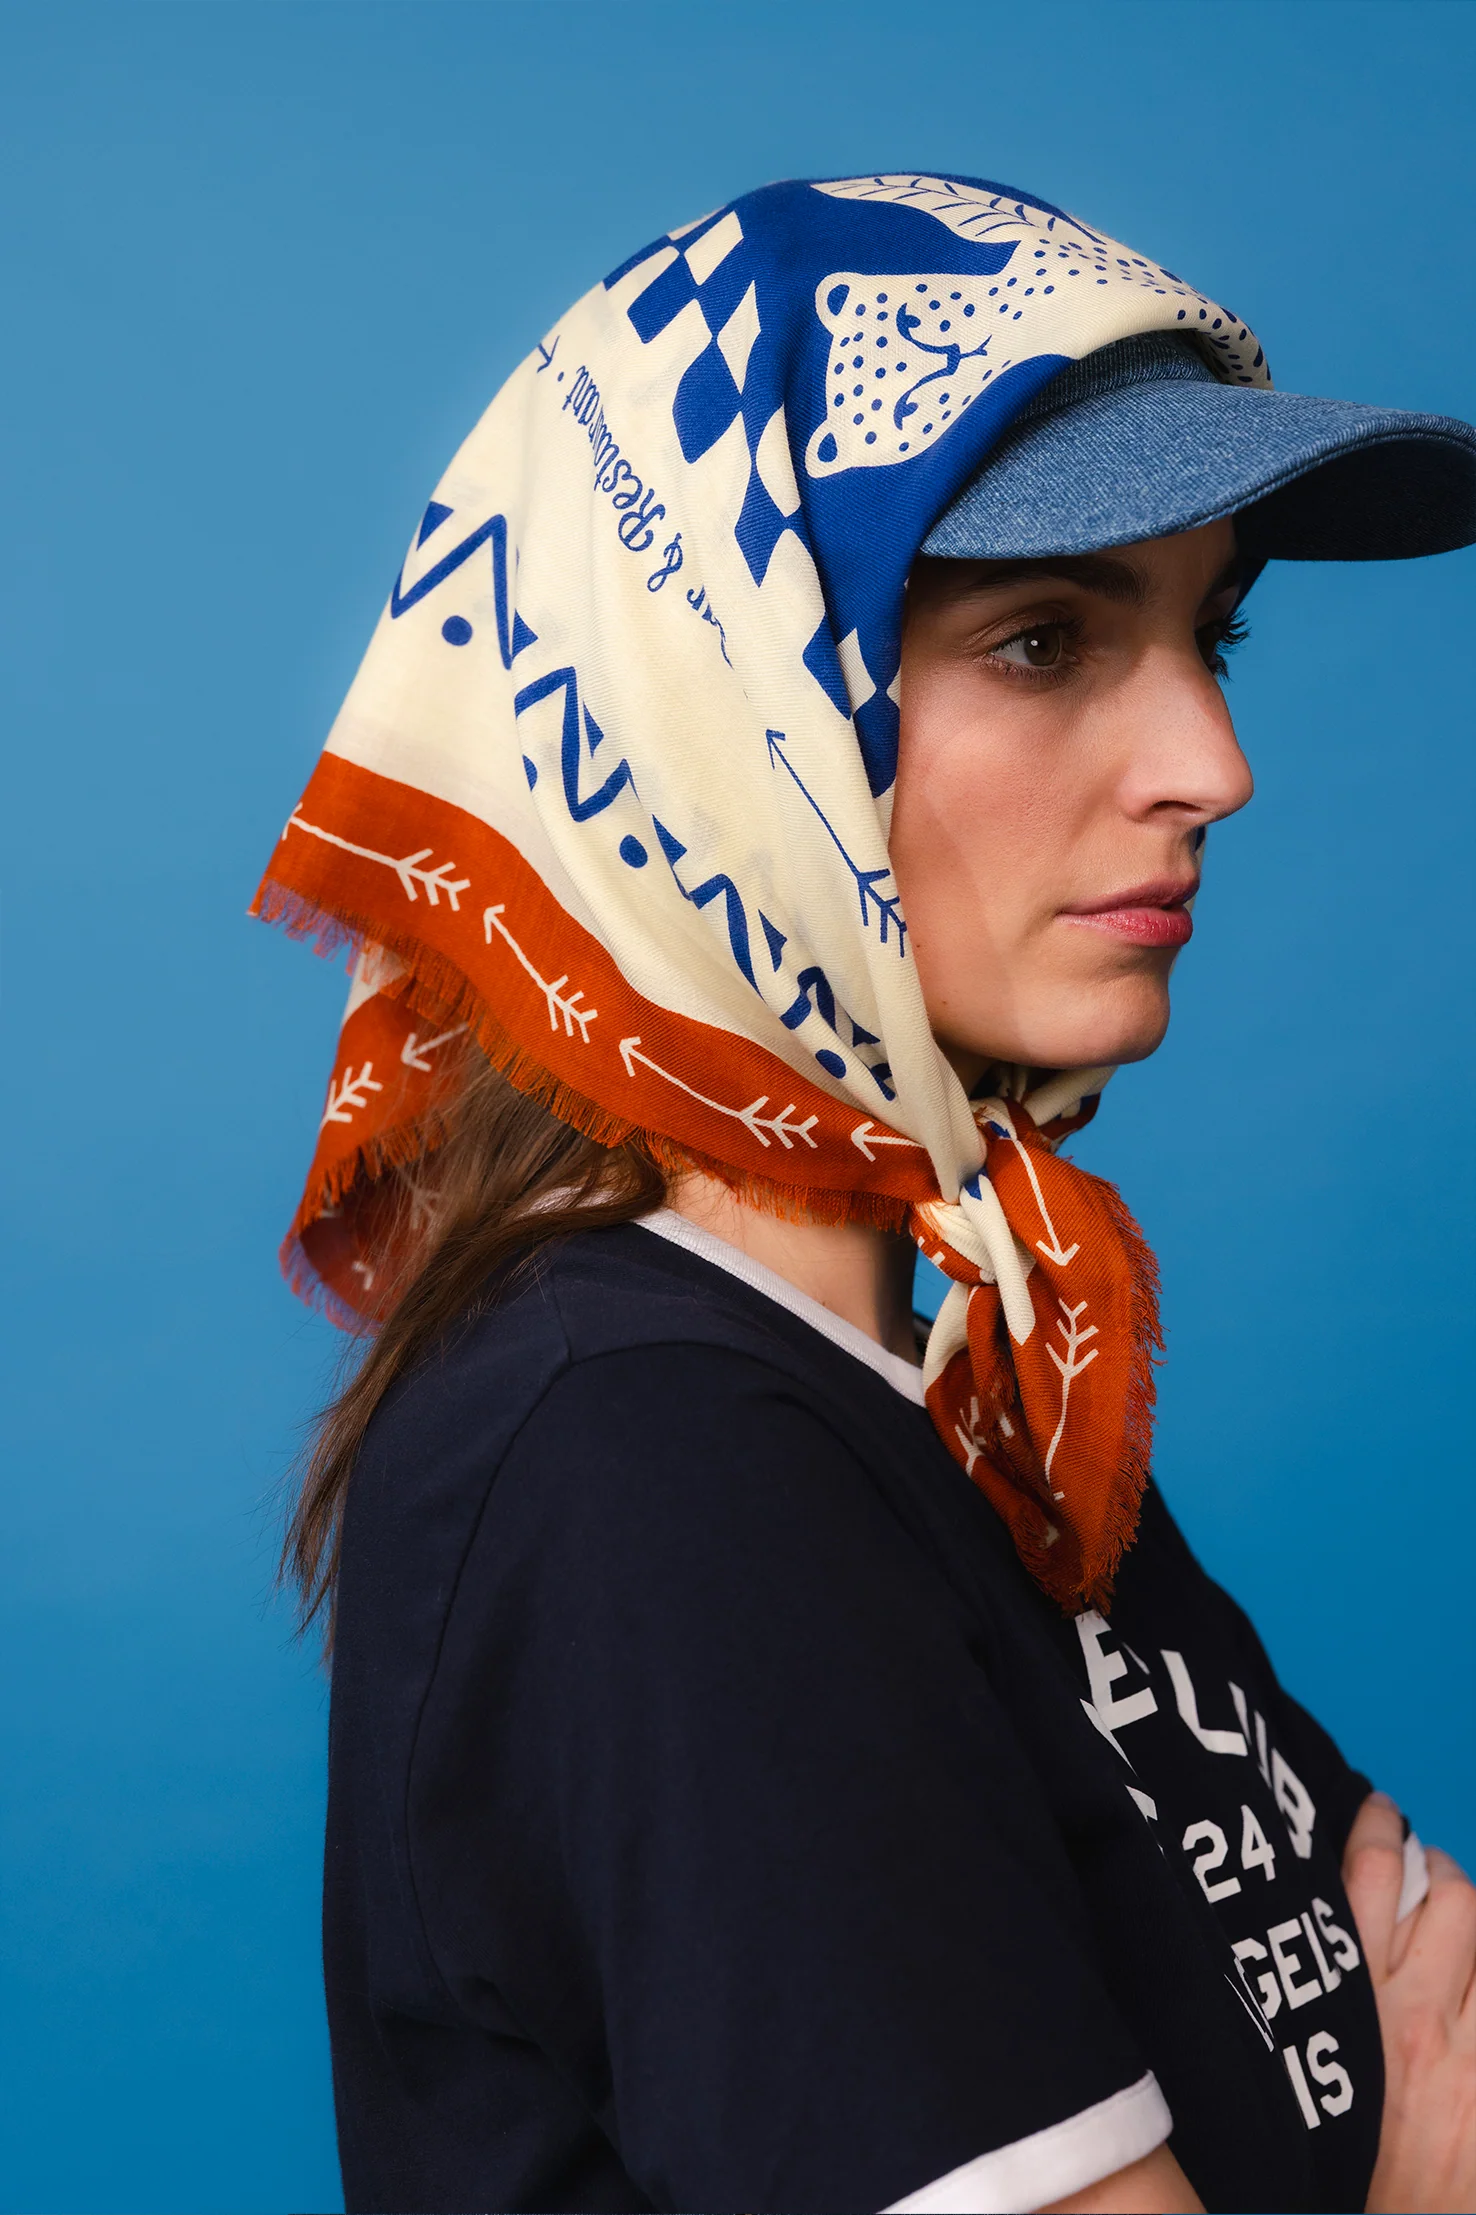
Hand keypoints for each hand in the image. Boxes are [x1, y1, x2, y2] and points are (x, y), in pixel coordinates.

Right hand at [1343, 1792, 1475, 2213]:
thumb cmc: (1330, 2159)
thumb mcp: (1296, 2060)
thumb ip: (1311, 1986)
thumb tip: (1313, 1924)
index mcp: (1350, 2004)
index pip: (1372, 1873)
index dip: (1378, 1826)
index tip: (1377, 1812)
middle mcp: (1414, 2017)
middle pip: (1449, 1893)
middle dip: (1438, 1869)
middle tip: (1420, 1871)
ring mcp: (1467, 2051)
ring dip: (1469, 1918)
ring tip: (1451, 1921)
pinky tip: (1468, 1976)